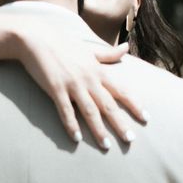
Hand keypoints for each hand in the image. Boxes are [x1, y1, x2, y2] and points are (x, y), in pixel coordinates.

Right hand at [13, 22, 147, 148]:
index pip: (121, 89)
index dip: (134, 104)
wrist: (37, 37)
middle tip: (130, 140)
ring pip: (89, 111)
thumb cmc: (63, 43)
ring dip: (98, 129)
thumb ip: (108, 54)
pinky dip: (71, 125)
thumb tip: (126, 48)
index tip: (145, 118)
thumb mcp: (88, 49)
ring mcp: (72, 84)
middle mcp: (88, 78)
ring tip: (106, 145)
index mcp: (97, 70)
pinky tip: (76, 138)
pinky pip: (65, 110)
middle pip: (108, 105)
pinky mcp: (55, 88)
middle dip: (120, 123)